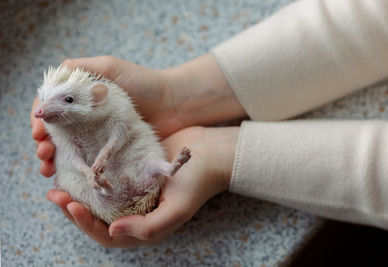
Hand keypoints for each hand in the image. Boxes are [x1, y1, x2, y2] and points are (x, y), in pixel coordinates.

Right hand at [31, 54, 245, 176]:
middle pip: (56, 131)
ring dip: (56, 159)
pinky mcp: (113, 149)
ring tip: (50, 168)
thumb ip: (79, 69)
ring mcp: (100, 133)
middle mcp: (87, 115)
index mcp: (82, 95)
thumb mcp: (110, 67)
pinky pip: (90, 160)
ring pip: (69, 148)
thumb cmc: (144, 82)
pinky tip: (71, 175)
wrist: (174, 103)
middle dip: (45, 143)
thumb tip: (49, 84)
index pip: (52, 108)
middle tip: (43, 154)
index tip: (39, 132)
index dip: (41, 120)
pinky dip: (77, 168)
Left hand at [46, 126, 238, 247]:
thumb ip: (148, 228)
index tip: (70, 206)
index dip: (86, 224)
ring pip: (98, 198)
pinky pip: (106, 177)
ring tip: (58, 180)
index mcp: (144, 226)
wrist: (210, 153)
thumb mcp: (177, 209)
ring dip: (77, 192)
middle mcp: (135, 212)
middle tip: (55, 193)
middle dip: (74, 208)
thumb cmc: (197, 183)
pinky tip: (78, 164)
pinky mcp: (132, 172)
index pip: (108, 234)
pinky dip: (90, 174)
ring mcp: (132, 192)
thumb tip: (112, 232)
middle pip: (97, 217)